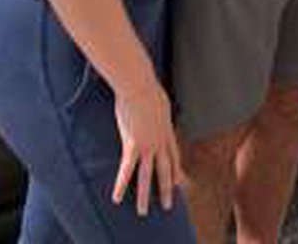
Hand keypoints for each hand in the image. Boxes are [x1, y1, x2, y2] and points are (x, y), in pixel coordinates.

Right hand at [112, 78, 183, 215]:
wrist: (140, 85)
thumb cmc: (147, 86)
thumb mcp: (160, 100)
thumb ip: (160, 110)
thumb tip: (158, 107)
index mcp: (167, 130)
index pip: (174, 154)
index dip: (177, 169)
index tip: (180, 182)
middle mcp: (160, 141)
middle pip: (165, 169)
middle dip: (167, 188)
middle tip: (168, 205)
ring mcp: (147, 145)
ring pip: (147, 176)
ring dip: (144, 196)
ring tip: (142, 212)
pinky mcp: (133, 145)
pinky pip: (126, 170)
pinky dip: (121, 185)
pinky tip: (116, 198)